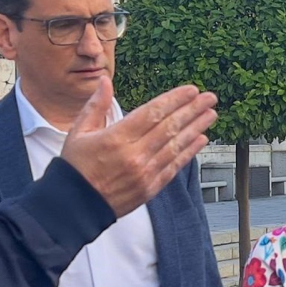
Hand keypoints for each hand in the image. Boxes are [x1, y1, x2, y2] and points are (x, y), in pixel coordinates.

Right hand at [60, 77, 216, 216]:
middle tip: (210, 98)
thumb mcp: (79, 132)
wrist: (75, 206)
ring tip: (211, 114)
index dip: (175, 100)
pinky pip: (174, 166)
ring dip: (196, 128)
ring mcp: (144, 173)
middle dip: (192, 110)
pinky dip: (189, 152)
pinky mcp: (150, 189)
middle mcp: (134, 154)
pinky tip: (201, 139)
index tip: (191, 90)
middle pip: (170, 127)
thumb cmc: (75, 167)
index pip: (153, 113)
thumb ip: (95, 106)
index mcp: (117, 137)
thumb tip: (105, 81)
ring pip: (176, 145)